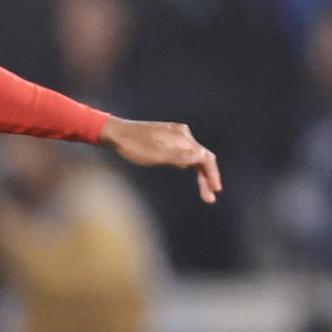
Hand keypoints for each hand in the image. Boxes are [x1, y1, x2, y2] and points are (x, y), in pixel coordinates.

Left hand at [99, 117, 222, 202]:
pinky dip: (187, 165)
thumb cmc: (133, 146)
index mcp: (182, 138)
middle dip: (207, 178)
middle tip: (209, 198)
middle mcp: (182, 134)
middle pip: (201, 157)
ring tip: (203, 193)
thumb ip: (178, 157)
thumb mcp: (155, 156)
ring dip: (199, 174)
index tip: (216, 191)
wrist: (116, 133)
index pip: (205, 157)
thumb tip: (200, 157)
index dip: (212, 175)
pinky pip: (184, 153)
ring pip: (193, 156)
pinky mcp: (168, 137)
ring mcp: (176, 135)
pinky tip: (183, 171)